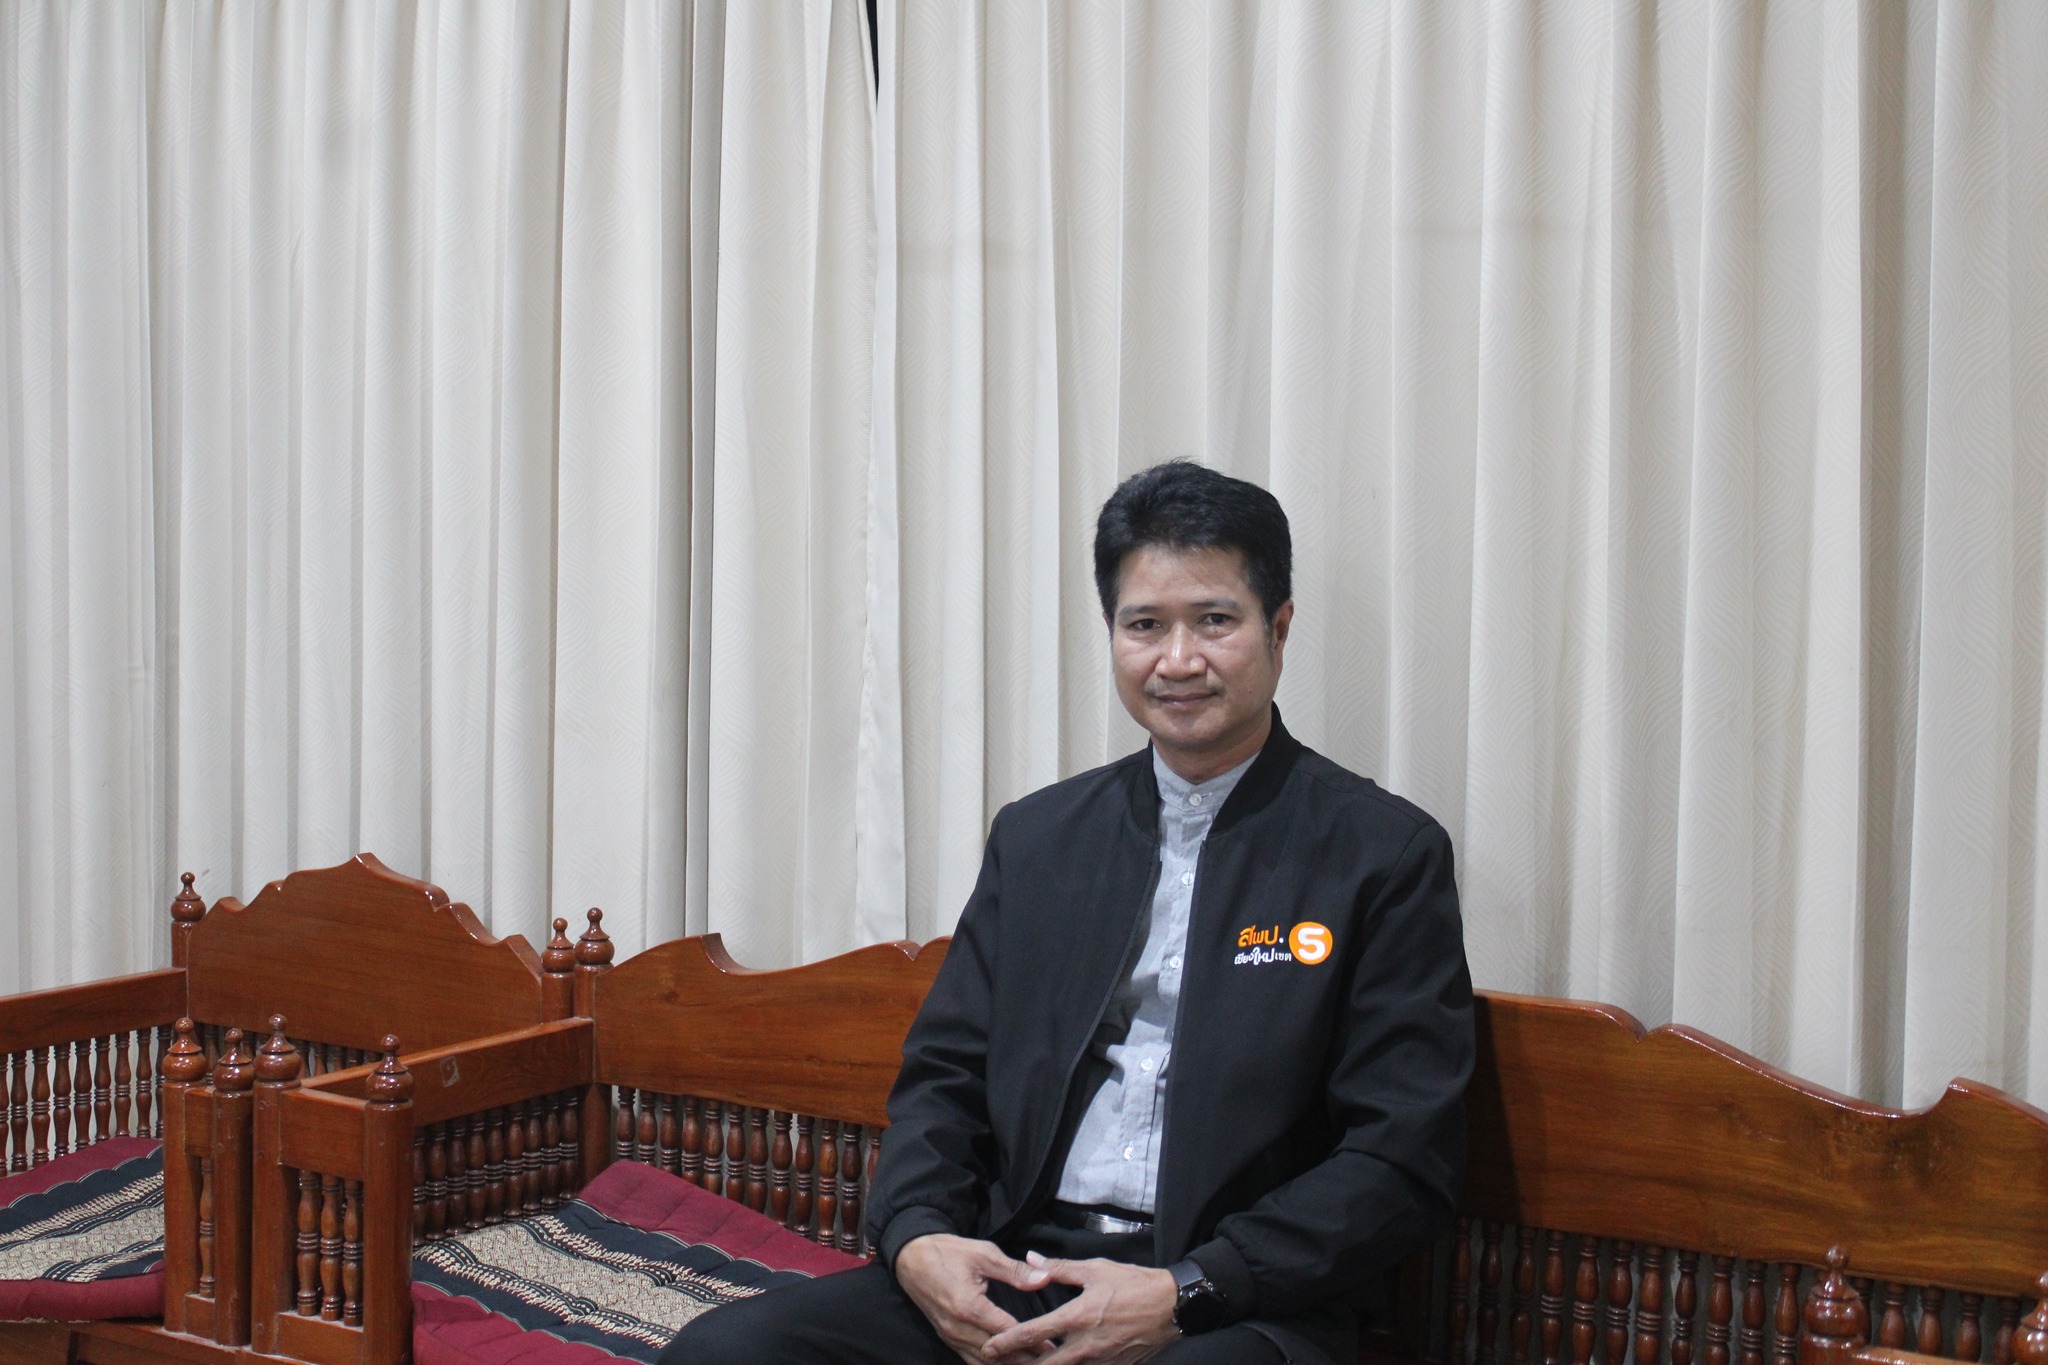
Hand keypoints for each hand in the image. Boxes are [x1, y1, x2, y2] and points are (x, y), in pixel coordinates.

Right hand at [895, 1233, 1053, 1364]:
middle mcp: (957, 1328)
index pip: (1008, 1332)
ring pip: (984, 1362)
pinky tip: (1007, 1363)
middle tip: (1050, 1359)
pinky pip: (970, 1359)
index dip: (1033, 1340)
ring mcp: (949, 1336)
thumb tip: (1044, 1278)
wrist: (910, 1257)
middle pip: (998, 1354)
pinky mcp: (946, 1337)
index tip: (1054, 1344)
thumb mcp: (984, 1254)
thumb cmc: (948, 1252)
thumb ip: (1015, 1271)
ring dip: (1009, 1364)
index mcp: (969, 1307)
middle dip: (1025, 1358)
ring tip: (1034, 1364)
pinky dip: (991, 1364)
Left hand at [978, 1251, 1179, 1363]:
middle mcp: (1086, 1345)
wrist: (1173, 1306)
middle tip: (1002, 1363)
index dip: (1008, 1342)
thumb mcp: (1094, 1269)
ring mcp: (1101, 1360)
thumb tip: (1031, 1260)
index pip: (1034, 1334)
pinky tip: (1063, 1362)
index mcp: (1077, 1317)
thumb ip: (1059, 1269)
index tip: (990, 1348)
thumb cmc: (1133, 1284)